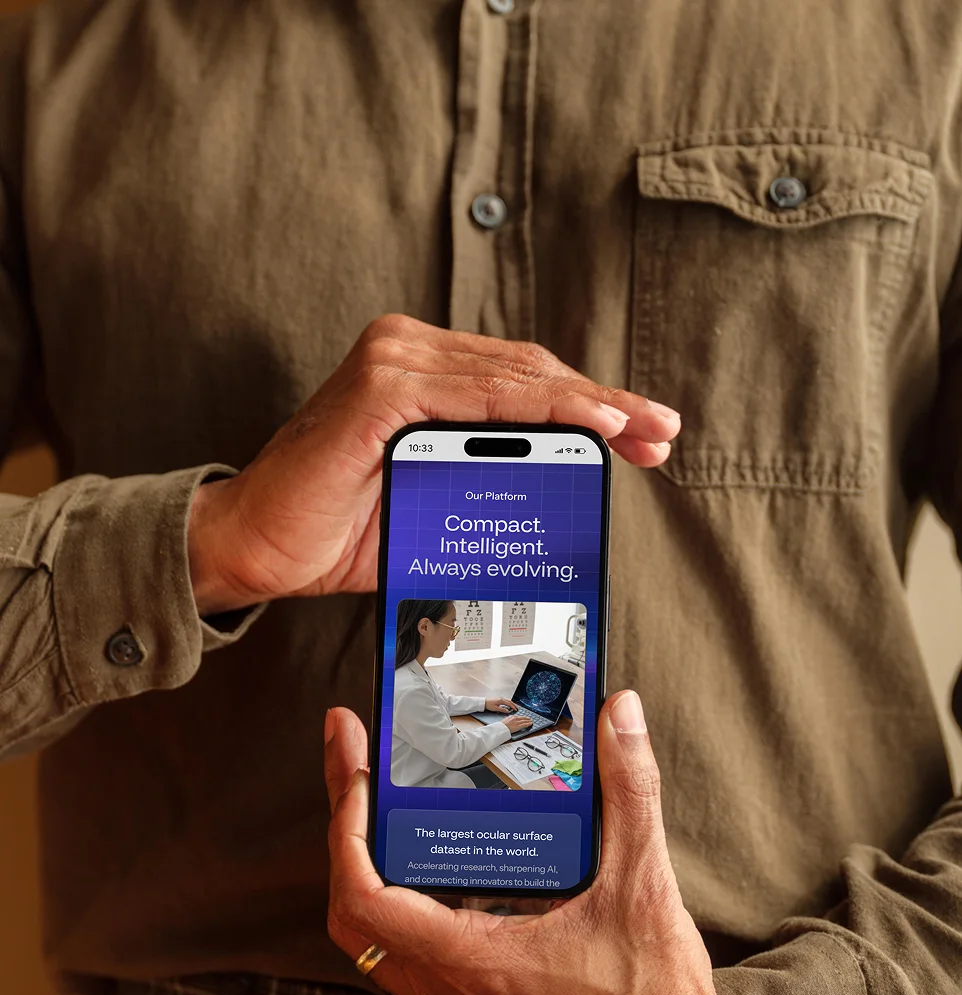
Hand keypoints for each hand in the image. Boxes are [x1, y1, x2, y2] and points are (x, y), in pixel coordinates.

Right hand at [188, 314, 680, 612]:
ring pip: (514, 378)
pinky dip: (539, 411)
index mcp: (419, 370)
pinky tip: (587, 428)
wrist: (252, 545)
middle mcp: (406, 350)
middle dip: (604, 404)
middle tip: (661, 430)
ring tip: (640, 430)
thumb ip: (484, 485)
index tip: (643, 433)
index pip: (521, 380)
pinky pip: (477, 398)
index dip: (588, 404)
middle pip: (528, 371)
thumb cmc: (335, 529)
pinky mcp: (380, 391)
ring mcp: (392, 363)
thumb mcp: (430, 503)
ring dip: (588, 406)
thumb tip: (560, 500)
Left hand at [323, 690, 753, 994]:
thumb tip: (621, 715)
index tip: (356, 769)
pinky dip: (403, 904)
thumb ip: (630, 791)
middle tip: (357, 767)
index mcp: (473, 964)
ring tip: (386, 806)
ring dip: (369, 870)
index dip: (346, 828)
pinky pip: (410, 958)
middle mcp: (450, 994)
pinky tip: (439, 865)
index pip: (364, 898)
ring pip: (377, 940)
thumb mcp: (644, 884)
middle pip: (353, 913)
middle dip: (345, 832)